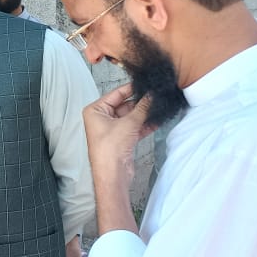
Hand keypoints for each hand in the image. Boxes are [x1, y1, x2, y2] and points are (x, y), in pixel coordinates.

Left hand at [83, 84, 150, 235]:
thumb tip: (152, 94)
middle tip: (158, 95)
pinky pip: (135, 127)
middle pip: (125, 105)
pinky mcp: (122, 139)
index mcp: (95, 110)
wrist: (112, 174)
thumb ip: (142, 107)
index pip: (116, 94)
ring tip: (161, 106)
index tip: (146, 83)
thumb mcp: (128, 123)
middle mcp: (101, 118)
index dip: (132, 88)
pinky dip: (146, 124)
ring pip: (132, 116)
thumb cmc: (110, 148)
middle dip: (141, 102)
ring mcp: (112, 129)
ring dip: (145, 113)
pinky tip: (159, 119)